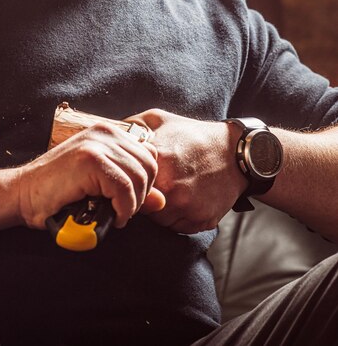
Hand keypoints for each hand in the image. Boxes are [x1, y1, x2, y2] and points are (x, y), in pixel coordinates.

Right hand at [16, 122, 164, 229]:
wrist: (22, 194)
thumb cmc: (58, 193)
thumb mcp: (101, 187)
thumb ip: (132, 189)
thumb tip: (162, 202)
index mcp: (109, 133)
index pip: (149, 156)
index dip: (145, 184)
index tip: (130, 200)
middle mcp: (106, 133)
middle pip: (149, 166)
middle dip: (142, 196)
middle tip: (124, 212)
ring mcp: (97, 143)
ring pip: (138, 177)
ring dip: (132, 205)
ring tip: (118, 215)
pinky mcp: (90, 159)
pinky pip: (124, 187)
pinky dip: (124, 207)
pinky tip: (114, 216)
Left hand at [125, 109, 246, 232]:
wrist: (236, 153)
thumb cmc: (195, 135)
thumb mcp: (160, 119)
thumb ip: (132, 126)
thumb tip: (109, 132)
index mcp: (157, 162)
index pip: (126, 183)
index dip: (126, 182)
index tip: (130, 178)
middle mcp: (170, 188)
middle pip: (139, 205)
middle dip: (142, 197)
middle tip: (151, 185)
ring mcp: (186, 206)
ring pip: (158, 219)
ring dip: (160, 209)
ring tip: (172, 190)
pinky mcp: (200, 220)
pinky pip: (177, 226)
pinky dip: (178, 217)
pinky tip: (185, 198)